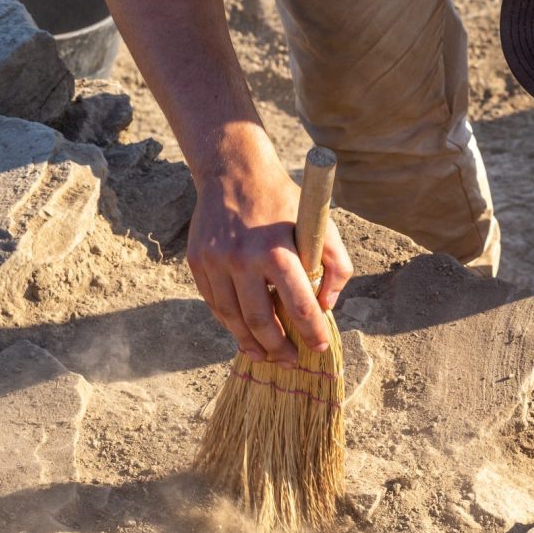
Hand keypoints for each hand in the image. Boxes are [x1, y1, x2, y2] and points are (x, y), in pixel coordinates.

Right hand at [186, 139, 352, 367]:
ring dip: (251, 343)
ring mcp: (215, 261)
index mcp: (277, 250)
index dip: (311, 332)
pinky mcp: (197, 261)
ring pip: (232, 318)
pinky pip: (214, 303)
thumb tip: (326, 306)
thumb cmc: (285, 202)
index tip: (319, 348)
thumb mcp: (321, 224)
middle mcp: (242, 258)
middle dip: (279, 348)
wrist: (234, 171)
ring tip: (268, 356)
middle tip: (292, 361)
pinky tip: (245, 333)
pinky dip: (230, 323)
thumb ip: (336, 266)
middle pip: (261, 320)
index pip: (298, 305)